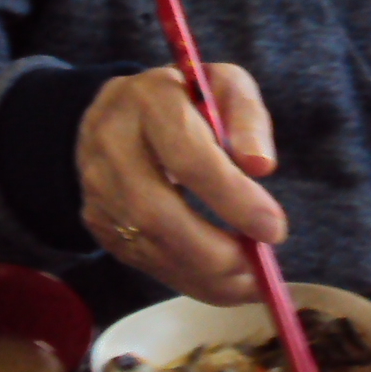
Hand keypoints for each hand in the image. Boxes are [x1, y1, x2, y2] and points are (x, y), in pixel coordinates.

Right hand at [77, 64, 286, 304]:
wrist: (122, 110)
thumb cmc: (186, 100)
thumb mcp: (225, 88)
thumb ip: (247, 120)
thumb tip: (260, 167)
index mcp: (149, 101)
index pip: (188, 157)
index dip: (232, 198)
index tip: (274, 230)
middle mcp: (111, 143)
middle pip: (156, 212)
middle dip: (214, 253)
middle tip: (260, 271)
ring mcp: (97, 186)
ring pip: (147, 244)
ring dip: (204, 275)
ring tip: (250, 283)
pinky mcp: (97, 218)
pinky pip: (143, 259)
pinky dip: (187, 278)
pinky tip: (222, 282)